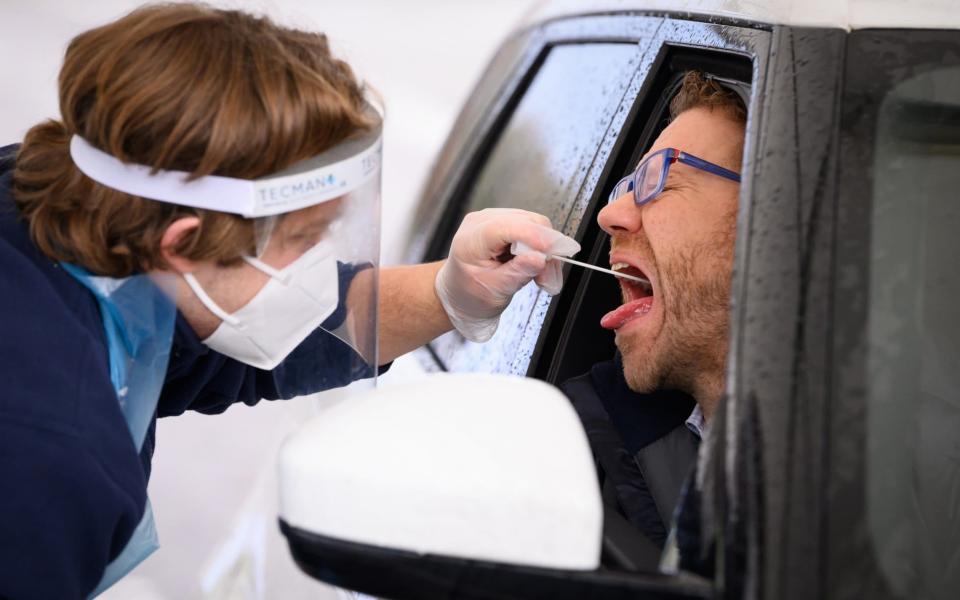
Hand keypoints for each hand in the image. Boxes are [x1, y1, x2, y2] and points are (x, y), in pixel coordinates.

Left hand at [435, 208, 579, 341]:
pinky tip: (535, 266)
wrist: (459, 294)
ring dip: (545, 251)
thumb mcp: (494, 290)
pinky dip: (540, 248)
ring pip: (535, 224)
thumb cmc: (469, 295)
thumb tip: (540, 258)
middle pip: (527, 222)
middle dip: (545, 249)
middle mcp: (482, 222)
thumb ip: (517, 273)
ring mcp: (494, 219)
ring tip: (542, 278)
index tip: (554, 251)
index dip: (534, 237)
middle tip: (548, 278)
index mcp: (471, 239)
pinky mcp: (505, 222)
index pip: (507, 227)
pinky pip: (532, 228)